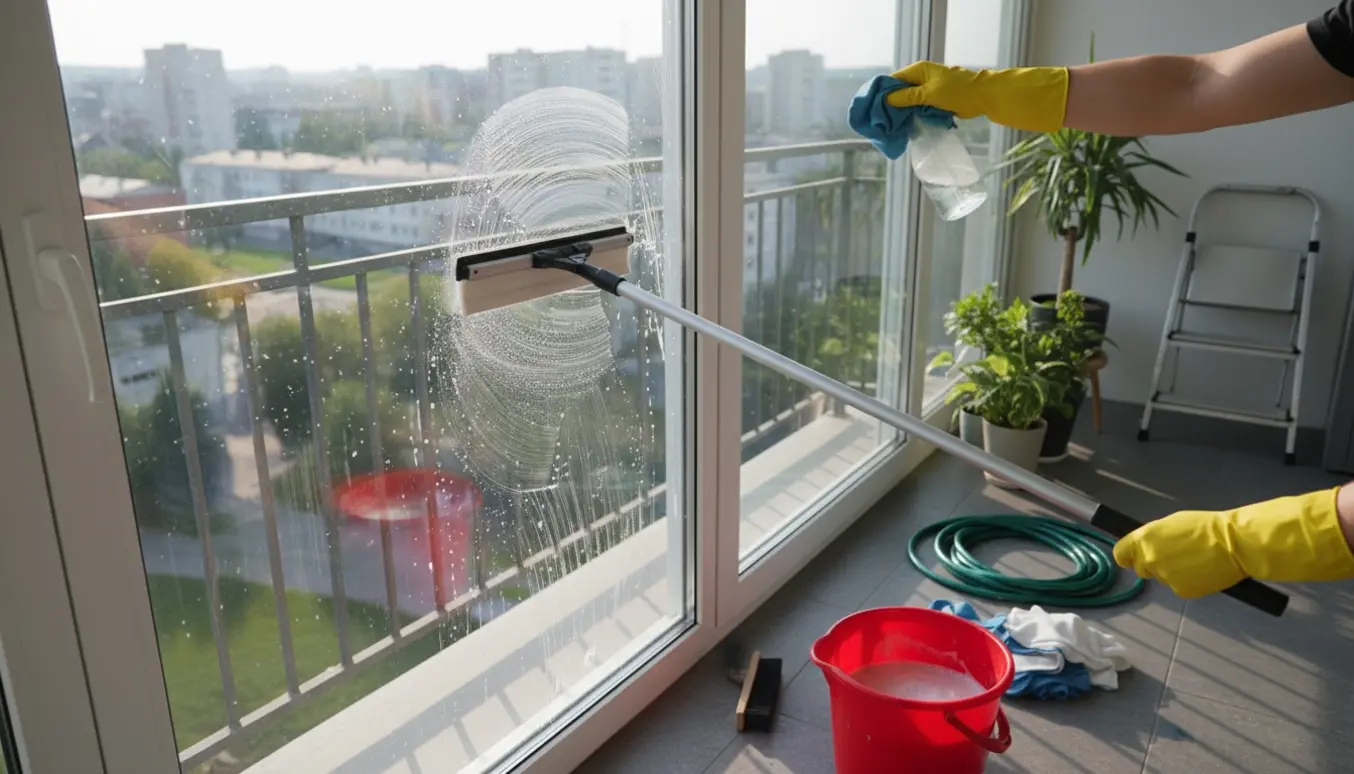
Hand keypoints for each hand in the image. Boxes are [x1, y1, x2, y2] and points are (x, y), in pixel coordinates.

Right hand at [886, 62, 1068, 133]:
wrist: (983, 97)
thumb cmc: (958, 91)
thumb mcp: (929, 93)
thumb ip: (907, 97)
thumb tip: (886, 100)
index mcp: (919, 70)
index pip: (894, 79)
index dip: (882, 92)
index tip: (872, 107)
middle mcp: (921, 79)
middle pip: (899, 91)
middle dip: (890, 105)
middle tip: (878, 121)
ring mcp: (928, 91)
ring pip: (908, 102)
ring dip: (901, 113)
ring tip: (888, 127)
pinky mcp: (934, 102)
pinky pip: (918, 109)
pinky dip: (912, 116)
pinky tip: (903, 127)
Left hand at [1113, 486, 1353, 598]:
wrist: (1233, 544)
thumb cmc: (1204, 527)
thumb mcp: (1171, 524)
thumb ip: (1153, 537)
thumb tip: (1144, 547)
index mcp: (1144, 538)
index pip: (1120, 554)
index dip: (1126, 556)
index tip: (1132, 557)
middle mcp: (1149, 559)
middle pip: (1140, 568)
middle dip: (1151, 564)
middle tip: (1173, 556)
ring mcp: (1165, 577)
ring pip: (1161, 578)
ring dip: (1170, 572)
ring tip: (1192, 561)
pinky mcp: (1181, 591)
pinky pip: (1177, 587)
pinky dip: (1186, 582)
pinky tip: (1201, 571)